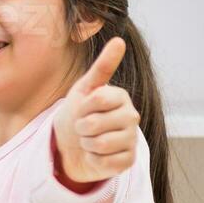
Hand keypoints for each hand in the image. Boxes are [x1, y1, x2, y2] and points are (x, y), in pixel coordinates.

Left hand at [52, 37, 138, 184]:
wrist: (72, 142)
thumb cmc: (79, 112)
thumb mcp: (85, 88)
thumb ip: (103, 66)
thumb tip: (119, 40)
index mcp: (121, 97)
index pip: (99, 99)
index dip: (82, 106)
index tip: (82, 107)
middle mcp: (131, 117)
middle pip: (95, 124)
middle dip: (81, 127)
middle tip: (83, 127)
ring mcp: (131, 140)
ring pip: (100, 144)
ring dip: (86, 144)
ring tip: (88, 140)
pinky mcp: (128, 161)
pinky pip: (106, 163)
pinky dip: (93, 160)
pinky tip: (95, 155)